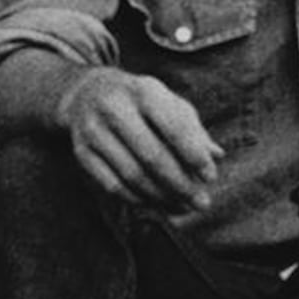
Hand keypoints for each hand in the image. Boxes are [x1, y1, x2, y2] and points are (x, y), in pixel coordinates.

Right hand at [58, 66, 220, 216]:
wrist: (87, 92)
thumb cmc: (143, 102)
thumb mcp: (170, 103)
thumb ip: (194, 129)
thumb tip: (217, 155)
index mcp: (145, 91)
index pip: (174, 128)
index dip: (194, 156)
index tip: (210, 177)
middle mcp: (115, 108)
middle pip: (152, 156)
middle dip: (181, 184)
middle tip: (202, 203)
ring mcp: (94, 131)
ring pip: (132, 174)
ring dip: (162, 197)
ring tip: (183, 207)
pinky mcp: (81, 151)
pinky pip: (111, 184)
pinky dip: (137, 199)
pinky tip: (156, 203)